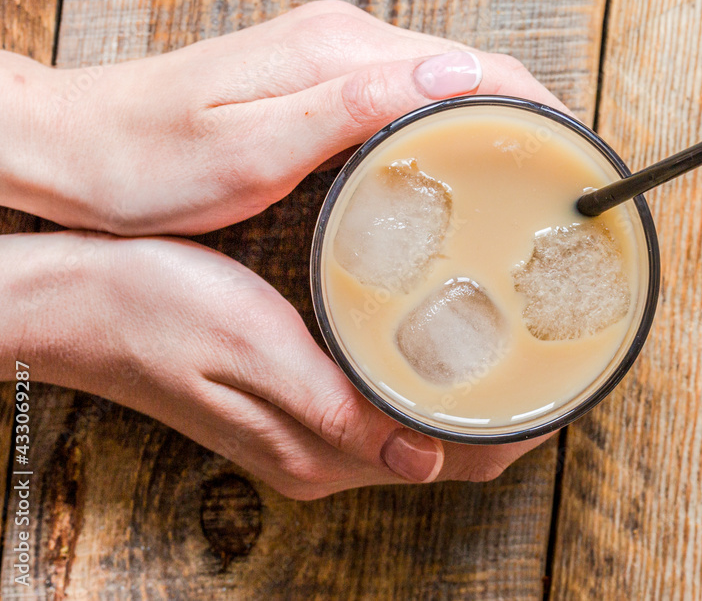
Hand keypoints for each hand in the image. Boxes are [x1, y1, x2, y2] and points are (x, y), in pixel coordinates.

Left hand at [0, 0, 567, 235]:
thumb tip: (452, 77)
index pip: (473, 64)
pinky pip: (410, 102)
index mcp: (339, 54)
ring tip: (528, 183)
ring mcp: (335, 64)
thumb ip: (350, 109)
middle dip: (529, 118)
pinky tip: (459, 171)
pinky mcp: (322, 88)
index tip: (576, 152)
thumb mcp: (249, 147)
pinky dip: (450, 131)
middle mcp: (346, 45)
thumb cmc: (150, 161)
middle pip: (470, 70)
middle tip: (563, 183)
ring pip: (444, 86)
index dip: (536, 106)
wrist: (79, 148)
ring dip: (493, 126)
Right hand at [3, 232, 548, 498]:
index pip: (455, 459)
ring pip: (422, 426)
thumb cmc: (150, 311)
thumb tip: (421, 459)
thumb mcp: (247, 348)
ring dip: (472, 394)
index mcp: (319, 448)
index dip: (520, 428)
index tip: (568, 381)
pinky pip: (387, 406)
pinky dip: (427, 381)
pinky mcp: (295, 405)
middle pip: (450, 445)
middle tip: (555, 346)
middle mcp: (322, 452)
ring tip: (516, 337)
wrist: (74, 303)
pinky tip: (438, 336)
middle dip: (511, 410)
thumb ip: (333, 409)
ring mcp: (309, 432)